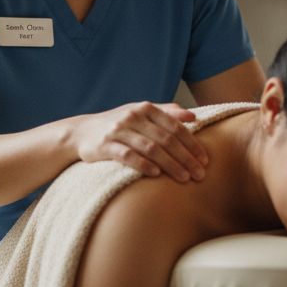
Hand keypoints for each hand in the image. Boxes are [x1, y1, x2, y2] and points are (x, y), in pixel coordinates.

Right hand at [67, 102, 207, 181]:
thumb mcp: (141, 114)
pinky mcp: (105, 145)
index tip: (205, 160)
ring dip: (170, 164)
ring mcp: (118, 130)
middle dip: (186, 157)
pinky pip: (128, 156)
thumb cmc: (119, 125)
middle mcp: (132, 116)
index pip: (175, 126)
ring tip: (184, 178)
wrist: (82, 132)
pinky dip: (144, 165)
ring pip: (151, 148)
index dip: (192, 143)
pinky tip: (157, 174)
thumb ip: (166, 112)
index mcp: (145, 108)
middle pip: (166, 139)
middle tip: (200, 174)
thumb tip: (193, 116)